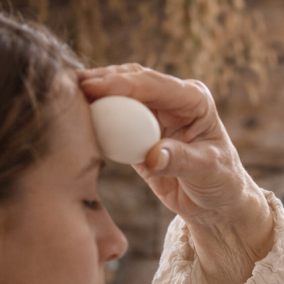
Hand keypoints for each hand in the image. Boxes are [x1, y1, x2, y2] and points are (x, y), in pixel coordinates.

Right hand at [79, 65, 273, 283]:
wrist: (215, 203)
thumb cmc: (220, 182)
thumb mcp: (207, 171)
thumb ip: (180, 160)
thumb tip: (152, 156)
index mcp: (194, 100)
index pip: (154, 85)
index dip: (122, 84)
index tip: (93, 88)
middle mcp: (173, 100)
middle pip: (131, 81)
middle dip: (101, 80)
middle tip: (68, 86)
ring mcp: (153, 115)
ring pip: (118, 97)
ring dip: (93, 95)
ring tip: (62, 95)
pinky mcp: (138, 133)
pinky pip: (112, 121)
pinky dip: (94, 118)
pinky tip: (72, 118)